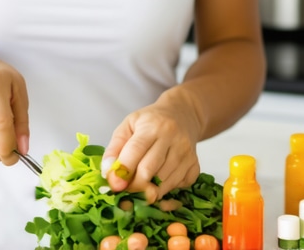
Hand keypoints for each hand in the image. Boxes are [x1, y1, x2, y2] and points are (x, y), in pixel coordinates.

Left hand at [101, 87, 201, 202]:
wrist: (182, 114)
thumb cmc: (150, 121)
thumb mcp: (128, 125)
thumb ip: (115, 148)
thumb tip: (107, 172)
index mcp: (153, 126)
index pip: (136, 150)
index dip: (123, 170)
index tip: (114, 185)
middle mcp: (173, 138)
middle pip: (149, 171)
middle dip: (134, 185)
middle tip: (125, 188)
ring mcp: (187, 153)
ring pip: (163, 183)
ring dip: (148, 189)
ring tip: (141, 182)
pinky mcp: (195, 166)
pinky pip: (177, 187)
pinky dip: (165, 189)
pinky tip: (160, 178)